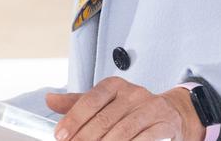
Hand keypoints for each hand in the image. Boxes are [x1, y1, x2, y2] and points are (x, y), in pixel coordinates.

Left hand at [45, 76, 204, 140]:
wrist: (171, 113)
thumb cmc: (132, 109)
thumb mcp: (105, 101)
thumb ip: (78, 103)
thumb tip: (49, 99)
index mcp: (115, 85)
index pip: (90, 100)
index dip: (73, 119)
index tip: (60, 136)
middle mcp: (133, 93)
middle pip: (104, 119)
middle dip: (85, 138)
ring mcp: (150, 109)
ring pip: (122, 131)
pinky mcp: (163, 125)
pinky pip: (143, 139)